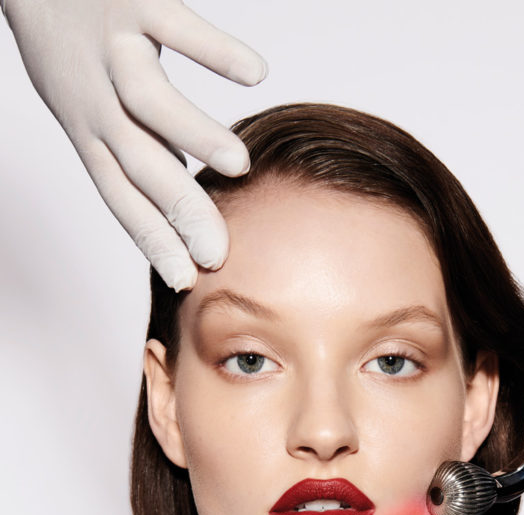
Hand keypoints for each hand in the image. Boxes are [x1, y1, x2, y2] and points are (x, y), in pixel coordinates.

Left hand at [3, 0, 266, 290]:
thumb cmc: (71, 47)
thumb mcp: (92, 109)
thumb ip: (142, 150)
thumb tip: (185, 200)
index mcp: (90, 132)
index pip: (122, 197)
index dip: (152, 240)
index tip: (187, 279)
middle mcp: (97, 98)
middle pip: (139, 164)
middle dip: (179, 212)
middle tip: (219, 250)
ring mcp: (114, 50)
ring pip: (149, 101)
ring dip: (194, 136)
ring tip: (238, 166)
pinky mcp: (133, 1)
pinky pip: (176, 24)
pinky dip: (214, 50)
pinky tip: (254, 73)